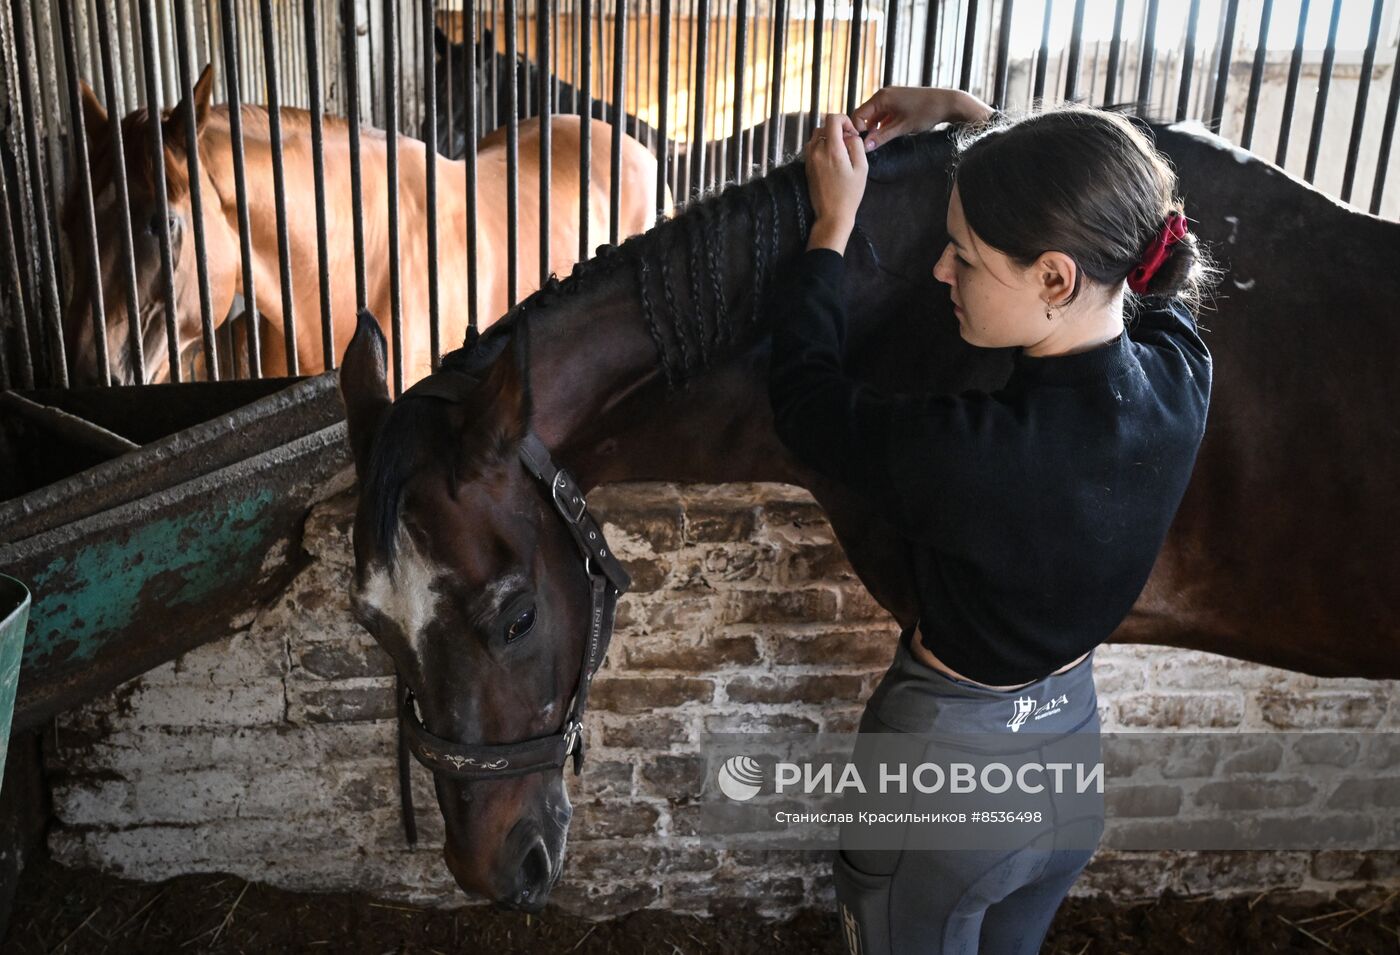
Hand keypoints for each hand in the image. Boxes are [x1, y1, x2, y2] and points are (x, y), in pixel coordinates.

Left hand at [804, 113, 866, 252]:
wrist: (832, 215)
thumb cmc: (850, 194)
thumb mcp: (862, 168)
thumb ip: (857, 146)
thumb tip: (850, 135)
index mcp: (832, 150)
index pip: (832, 119)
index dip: (844, 120)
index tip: (851, 133)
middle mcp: (817, 151)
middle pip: (824, 126)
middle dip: (837, 130)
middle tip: (848, 144)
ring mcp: (809, 159)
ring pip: (817, 136)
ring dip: (829, 138)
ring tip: (841, 152)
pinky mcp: (806, 166)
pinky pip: (813, 147)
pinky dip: (822, 147)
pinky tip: (832, 160)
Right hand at [851, 86, 995, 151]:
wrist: (948, 103)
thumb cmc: (926, 112)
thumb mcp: (902, 127)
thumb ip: (881, 137)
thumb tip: (864, 147)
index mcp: (881, 97)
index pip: (858, 114)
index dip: (857, 130)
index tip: (861, 144)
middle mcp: (883, 94)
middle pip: (865, 115)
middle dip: (865, 130)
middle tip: (868, 147)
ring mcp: (891, 97)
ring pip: (874, 116)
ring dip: (874, 129)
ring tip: (877, 143)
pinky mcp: (898, 102)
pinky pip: (884, 114)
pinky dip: (883, 125)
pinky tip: (887, 136)